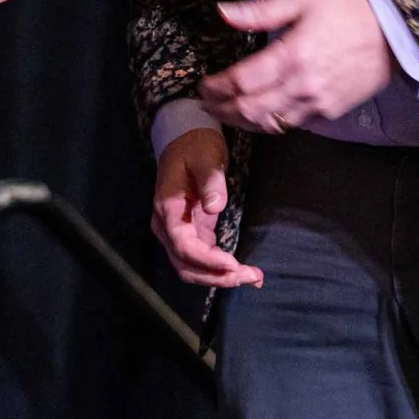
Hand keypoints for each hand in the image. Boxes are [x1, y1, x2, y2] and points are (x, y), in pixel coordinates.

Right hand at [151, 126, 259, 287]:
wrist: (186, 140)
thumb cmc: (196, 147)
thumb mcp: (205, 157)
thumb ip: (210, 181)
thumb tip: (214, 206)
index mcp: (168, 208)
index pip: (183, 245)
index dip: (207, 260)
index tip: (233, 264)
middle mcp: (167, 226)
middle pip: (186, 265)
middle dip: (217, 276)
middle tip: (250, 275)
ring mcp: (177, 232)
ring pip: (192, 269)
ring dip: (219, 278)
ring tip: (251, 276)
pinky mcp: (191, 233)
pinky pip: (201, 261)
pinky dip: (220, 271)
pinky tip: (243, 272)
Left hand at [197, 0, 393, 132]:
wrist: (394, 34)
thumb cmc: (347, 12)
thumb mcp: (301, 1)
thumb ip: (259, 12)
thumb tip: (222, 12)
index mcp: (291, 55)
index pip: (241, 81)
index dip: (216, 87)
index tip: (204, 85)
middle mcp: (302, 85)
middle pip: (249, 110)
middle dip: (223, 110)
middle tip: (208, 104)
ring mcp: (317, 102)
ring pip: (269, 124)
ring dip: (242, 122)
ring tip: (227, 112)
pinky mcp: (329, 112)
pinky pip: (292, 124)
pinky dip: (270, 122)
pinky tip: (260, 113)